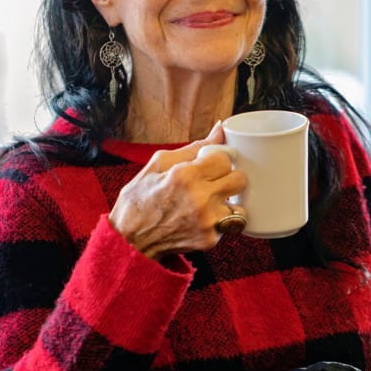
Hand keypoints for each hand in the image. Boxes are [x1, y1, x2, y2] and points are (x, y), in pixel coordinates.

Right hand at [109, 122, 247, 259]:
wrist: (130, 241)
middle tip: (213, 182)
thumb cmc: (140, 200)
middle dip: (228, 178)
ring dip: (228, 203)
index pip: (225, 158)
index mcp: (186, 175)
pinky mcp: (210, 240)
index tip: (210, 165)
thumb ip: (193, 147)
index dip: (217, 160)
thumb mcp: (158, 164)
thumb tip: (220, 130)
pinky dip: (220, 222)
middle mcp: (200, 198)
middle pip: (239, 179)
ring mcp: (207, 222)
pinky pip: (230, 225)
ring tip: (210, 203)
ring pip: (240, 206)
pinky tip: (202, 219)